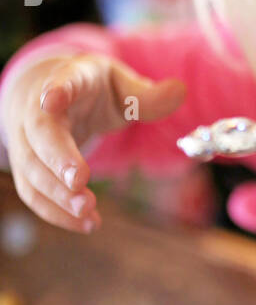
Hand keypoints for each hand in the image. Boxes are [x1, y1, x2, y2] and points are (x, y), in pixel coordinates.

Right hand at [2, 53, 185, 233]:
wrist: (51, 98)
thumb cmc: (94, 91)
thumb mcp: (122, 87)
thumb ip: (147, 95)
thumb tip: (180, 91)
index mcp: (68, 80)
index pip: (59, 82)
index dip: (55, 91)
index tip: (51, 100)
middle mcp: (38, 109)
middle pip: (40, 134)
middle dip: (58, 159)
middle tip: (81, 183)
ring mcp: (27, 140)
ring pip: (31, 169)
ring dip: (57, 194)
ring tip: (88, 212)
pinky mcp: (27, 168)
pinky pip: (33, 193)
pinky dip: (56, 212)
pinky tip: (85, 224)